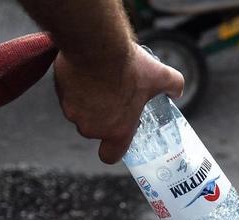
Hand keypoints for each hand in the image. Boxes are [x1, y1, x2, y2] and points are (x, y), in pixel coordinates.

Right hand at [54, 41, 183, 163]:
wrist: (96, 44)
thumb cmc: (127, 66)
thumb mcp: (160, 75)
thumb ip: (173, 86)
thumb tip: (177, 90)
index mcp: (117, 131)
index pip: (110, 156)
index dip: (113, 147)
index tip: (118, 133)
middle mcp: (93, 128)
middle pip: (95, 130)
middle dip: (103, 116)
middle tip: (114, 97)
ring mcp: (74, 113)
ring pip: (81, 112)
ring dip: (88, 102)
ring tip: (101, 82)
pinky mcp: (61, 95)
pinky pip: (68, 97)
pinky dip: (75, 88)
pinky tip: (87, 72)